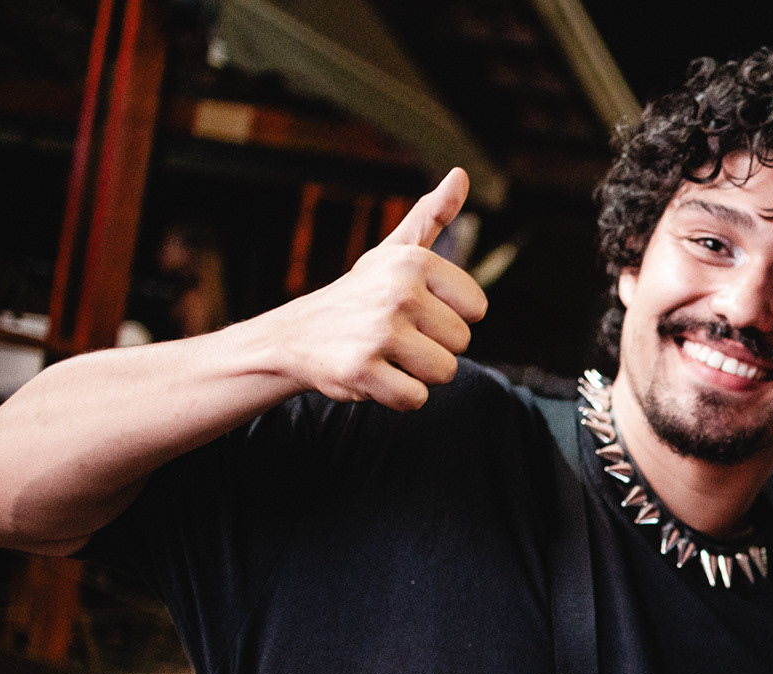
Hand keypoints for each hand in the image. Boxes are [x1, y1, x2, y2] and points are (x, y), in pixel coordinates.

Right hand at [272, 168, 488, 410]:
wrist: (295, 336)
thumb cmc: (359, 294)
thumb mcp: (395, 251)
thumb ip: (433, 216)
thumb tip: (461, 174)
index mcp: (414, 261)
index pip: (477, 310)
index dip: (449, 317)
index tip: (415, 309)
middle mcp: (398, 292)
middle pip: (462, 344)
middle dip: (433, 347)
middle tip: (394, 335)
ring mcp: (379, 332)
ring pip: (444, 373)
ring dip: (417, 373)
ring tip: (385, 354)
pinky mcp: (361, 370)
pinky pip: (416, 400)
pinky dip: (396, 396)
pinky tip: (372, 375)